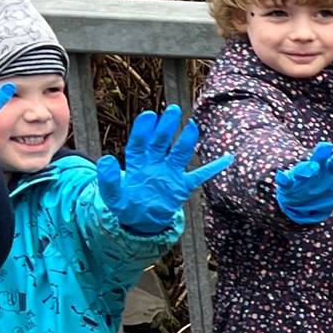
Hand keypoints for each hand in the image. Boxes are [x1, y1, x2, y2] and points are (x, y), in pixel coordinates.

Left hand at [96, 105, 234, 234]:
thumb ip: (108, 180)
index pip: (139, 143)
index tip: (149, 115)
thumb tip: (105, 159)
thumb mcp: (112, 197)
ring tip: (192, 126)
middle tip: (173, 110)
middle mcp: (155, 164)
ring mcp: (170, 174)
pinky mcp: (182, 186)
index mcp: (137, 164)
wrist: (142, 222)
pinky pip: (200, 176)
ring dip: (186, 141)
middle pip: (161, 143)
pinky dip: (213, 168)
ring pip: (179, 155)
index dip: (143, 130)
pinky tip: (227, 158)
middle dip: (166, 127)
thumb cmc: (126, 206)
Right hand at [272, 142, 332, 224]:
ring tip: (312, 169)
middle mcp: (316, 169)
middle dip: (322, 153)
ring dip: (306, 168)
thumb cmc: (328, 193)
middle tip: (328, 146)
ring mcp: (300, 177)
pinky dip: (283, 178)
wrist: (303, 207)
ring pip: (302, 170)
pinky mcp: (288, 185)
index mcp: (331, 169)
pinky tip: (282, 176)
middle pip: (319, 159)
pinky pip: (284, 181)